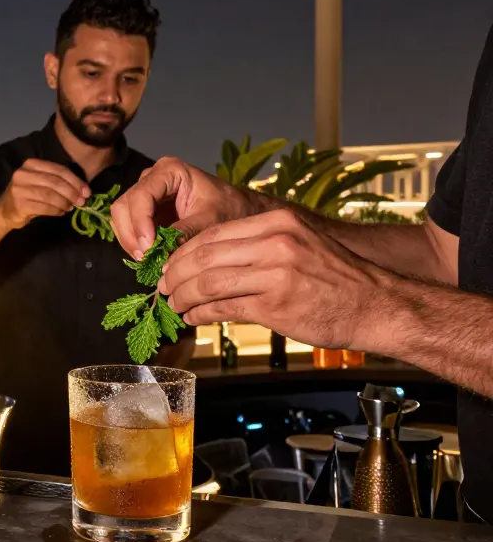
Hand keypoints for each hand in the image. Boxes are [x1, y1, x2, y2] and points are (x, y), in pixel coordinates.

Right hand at [0, 159, 89, 229]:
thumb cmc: (27, 195)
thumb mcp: (40, 182)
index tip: (87, 191)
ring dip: (64, 202)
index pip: (58, 170)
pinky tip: (61, 212)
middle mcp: (23, 174)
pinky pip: (44, 207)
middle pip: (55, 182)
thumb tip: (82, 190)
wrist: (4, 211)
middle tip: (82, 201)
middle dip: (72, 192)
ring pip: (50, 195)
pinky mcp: (19, 204)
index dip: (75, 180)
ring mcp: (19, 189)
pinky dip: (56, 210)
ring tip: (70, 207)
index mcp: (31, 164)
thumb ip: (57, 182)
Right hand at [110, 157, 257, 259]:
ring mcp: (145, 194)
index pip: (141, 195)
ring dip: (130, 241)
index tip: (149, 248)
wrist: (237, 210)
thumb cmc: (229, 209)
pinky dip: (133, 243)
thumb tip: (161, 252)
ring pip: (120, 217)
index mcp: (169, 171)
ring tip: (147, 260)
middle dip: (132, 234)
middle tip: (146, 258)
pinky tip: (149, 256)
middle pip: (124, 206)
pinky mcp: (144, 211)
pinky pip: (127, 227)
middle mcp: (151, 178)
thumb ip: (185, 233)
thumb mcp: (210, 221)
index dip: (140, 223)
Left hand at [158, 208, 387, 350]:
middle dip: (175, 274)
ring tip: (175, 304)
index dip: (183, 252)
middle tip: (164, 287)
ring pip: (208, 282)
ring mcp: (275, 274)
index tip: (169, 265)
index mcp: (277, 223)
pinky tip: (194, 318)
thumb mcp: (298, 245)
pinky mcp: (276, 305)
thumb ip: (256, 248)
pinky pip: (223, 308)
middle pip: (203, 256)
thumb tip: (208, 261)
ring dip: (183, 296)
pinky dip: (201, 314)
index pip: (212, 233)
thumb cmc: (336, 279)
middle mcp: (276, 243)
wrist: (377, 305)